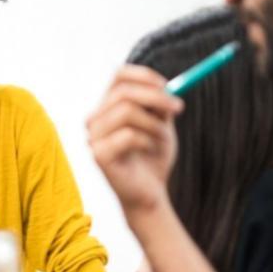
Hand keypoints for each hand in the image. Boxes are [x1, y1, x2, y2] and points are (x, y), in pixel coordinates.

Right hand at [86, 65, 182, 214]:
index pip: (119, 76)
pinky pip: (128, 135)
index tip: (169, 86)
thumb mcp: (161, 125)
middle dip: (156, 97)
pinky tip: (150, 151)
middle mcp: (95, 120)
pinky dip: (147, 140)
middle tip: (179, 107)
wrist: (149, 195)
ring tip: (163, 138)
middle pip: (123, 92)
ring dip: (154, 123)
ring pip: (126, 111)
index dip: (144, 76)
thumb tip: (166, 86)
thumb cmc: (153, 159)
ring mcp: (93, 138)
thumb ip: (160, 104)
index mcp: (107, 108)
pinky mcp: (99, 155)